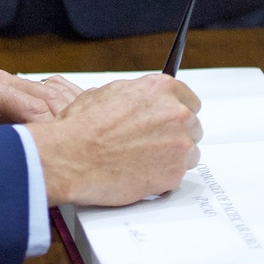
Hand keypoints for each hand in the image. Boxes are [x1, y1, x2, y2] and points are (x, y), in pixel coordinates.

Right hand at [27, 74, 201, 206]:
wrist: (71, 157)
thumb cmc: (82, 127)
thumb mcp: (110, 92)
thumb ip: (138, 95)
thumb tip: (145, 101)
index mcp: (160, 88)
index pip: (189, 99)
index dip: (177, 110)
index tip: (172, 119)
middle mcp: (175, 113)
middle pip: (192, 125)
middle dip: (175, 133)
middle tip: (153, 141)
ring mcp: (178, 145)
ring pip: (189, 151)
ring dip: (173, 154)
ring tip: (145, 158)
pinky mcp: (174, 173)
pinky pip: (179, 174)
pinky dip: (164, 175)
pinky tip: (142, 171)